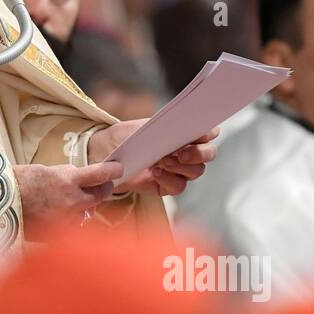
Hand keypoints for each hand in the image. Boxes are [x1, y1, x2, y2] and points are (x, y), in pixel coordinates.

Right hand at [13, 161, 124, 238]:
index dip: (112, 172)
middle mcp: (71, 202)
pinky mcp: (56, 235)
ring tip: (72, 201)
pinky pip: (70, 226)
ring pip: (85, 213)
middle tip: (103, 185)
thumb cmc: (16, 182)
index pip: (100, 175)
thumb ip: (65, 175)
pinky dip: (67, 220)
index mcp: (67, 181)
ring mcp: (65, 220)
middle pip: (99, 196)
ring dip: (83, 207)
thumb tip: (78, 179)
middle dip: (102, 189)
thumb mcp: (44, 170)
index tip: (118, 169)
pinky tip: (57, 215)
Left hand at [87, 121, 218, 196]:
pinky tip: (155, 172)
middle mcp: (186, 152)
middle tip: (181, 153)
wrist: (105, 152)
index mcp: (184, 134)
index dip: (209, 133)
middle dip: (199, 153)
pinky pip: (178, 186)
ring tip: (162, 161)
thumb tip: (182, 127)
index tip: (201, 133)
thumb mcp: (144, 126)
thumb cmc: (125, 136)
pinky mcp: (166, 186)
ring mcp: (178, 170)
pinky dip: (169, 179)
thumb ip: (165, 127)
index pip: (208, 133)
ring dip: (181, 166)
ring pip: (196, 171)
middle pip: (208, 154)